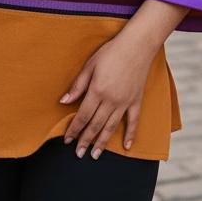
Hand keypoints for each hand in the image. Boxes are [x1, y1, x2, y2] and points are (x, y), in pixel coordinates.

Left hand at [59, 33, 154, 158]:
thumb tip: (64, 102)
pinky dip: (130, 135)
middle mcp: (111, 100)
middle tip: (78, 153)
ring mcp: (125, 102)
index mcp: (97, 90)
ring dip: (102, 142)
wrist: (137, 45)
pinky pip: (134, 121)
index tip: (68, 139)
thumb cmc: (111, 52)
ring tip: (94, 155)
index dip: (74, 129)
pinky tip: (127, 147)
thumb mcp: (90, 65)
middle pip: (96, 125)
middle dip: (85, 140)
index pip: (83, 116)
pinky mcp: (136, 101)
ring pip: (111, 127)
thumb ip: (78, 85)